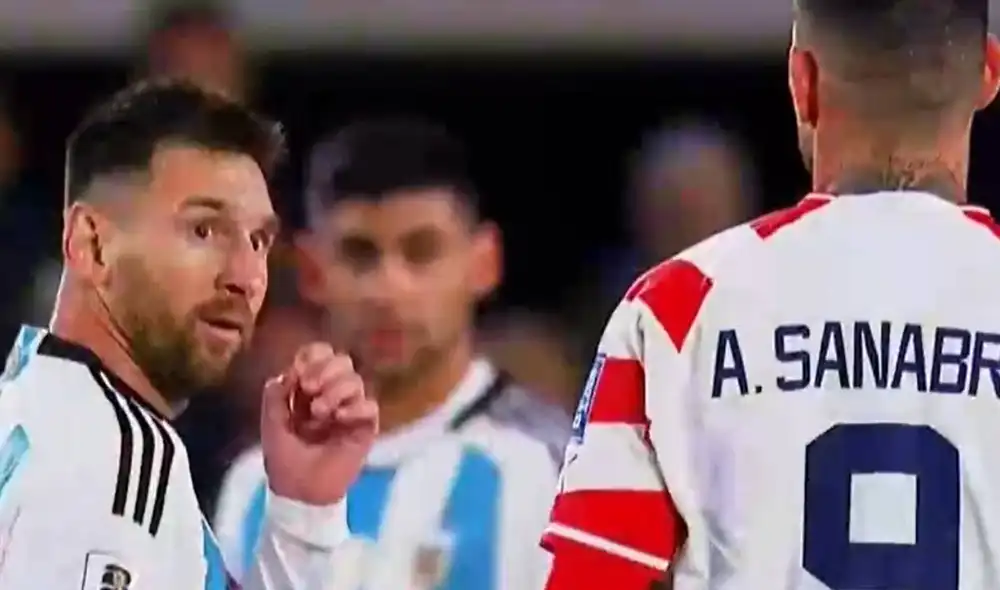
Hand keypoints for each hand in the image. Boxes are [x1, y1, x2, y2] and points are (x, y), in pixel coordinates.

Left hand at [260, 342, 377, 504]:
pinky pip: (370, 406)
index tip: (299, 373)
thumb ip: (275, 397)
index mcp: (310, 388)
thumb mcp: (272, 426)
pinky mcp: (365, 427)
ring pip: (356, 380)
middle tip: (309, 387)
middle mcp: (333, 393)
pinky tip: (339, 419)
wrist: (301, 493)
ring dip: (336, 390)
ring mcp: (351, 409)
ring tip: (319, 412)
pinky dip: (355, 408)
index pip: (320, 355)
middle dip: (325, 369)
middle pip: (342, 360)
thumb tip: (289, 372)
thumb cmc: (285, 460)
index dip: (313, 356)